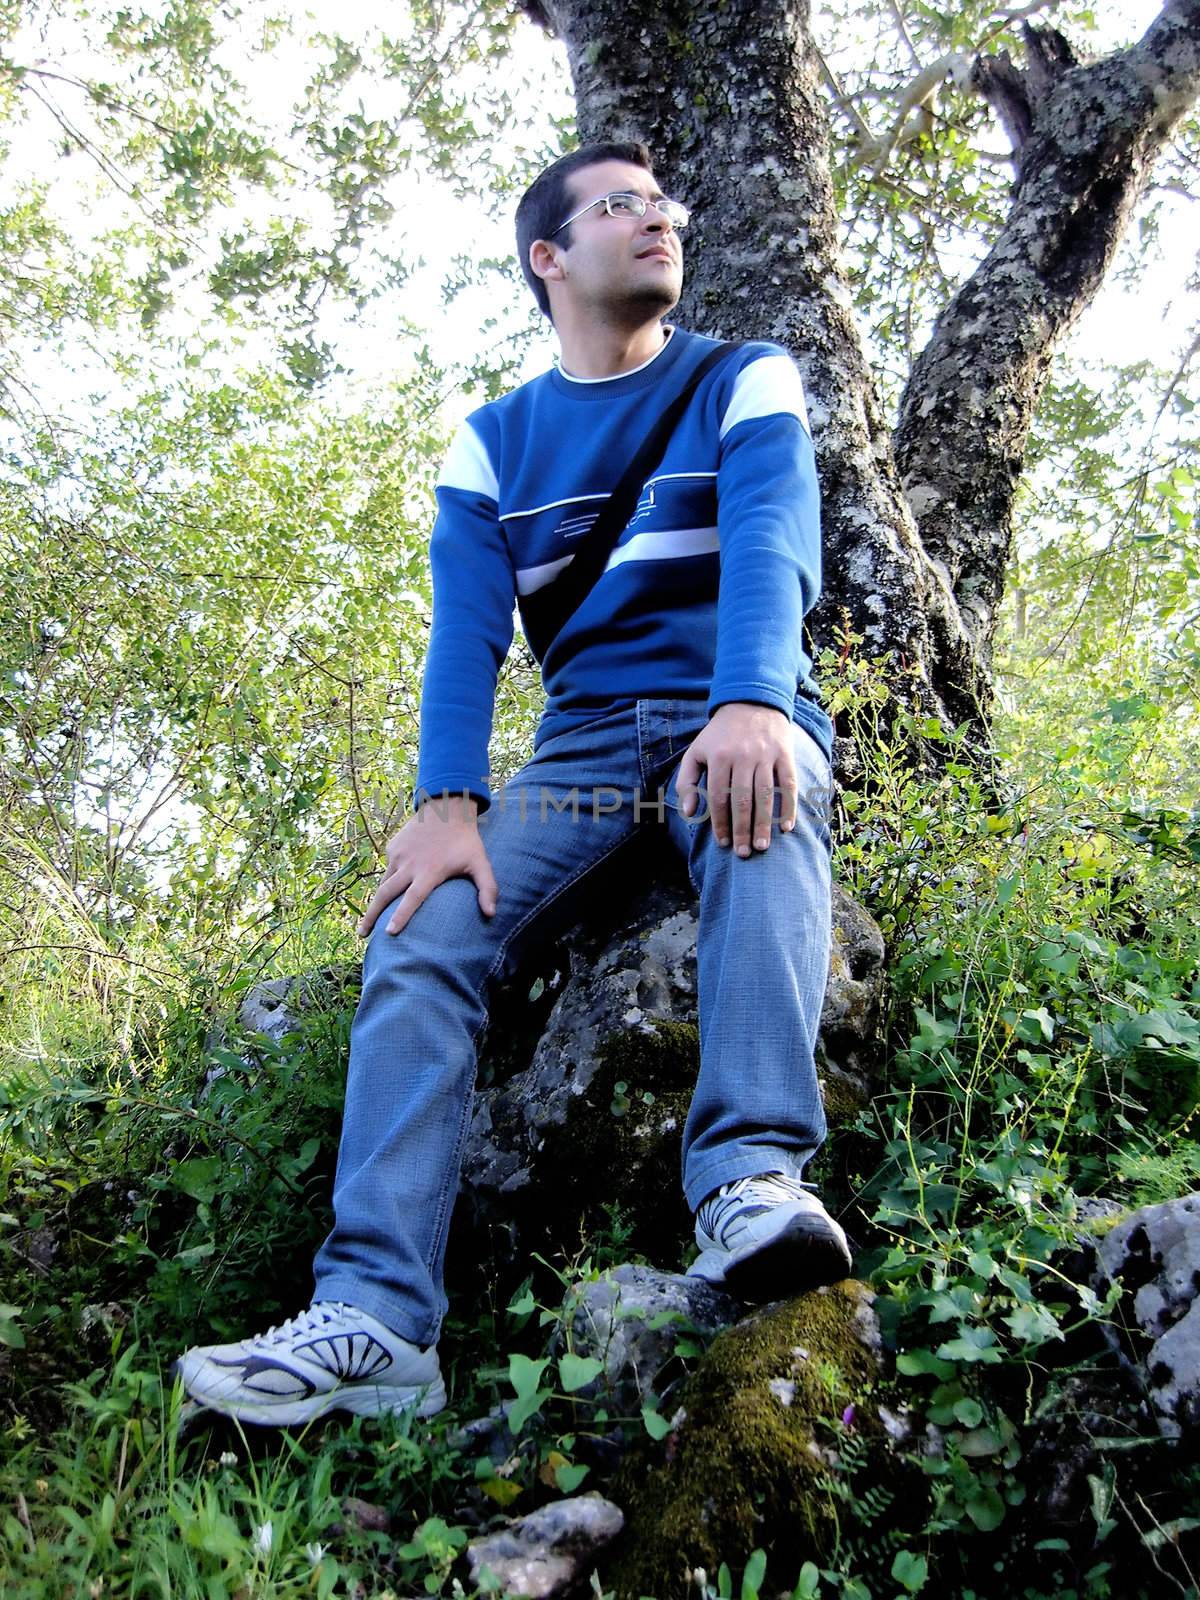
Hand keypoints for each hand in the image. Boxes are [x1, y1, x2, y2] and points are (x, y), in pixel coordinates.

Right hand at [357, 795, 498, 937]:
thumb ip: (488, 888)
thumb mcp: (481, 863)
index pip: (412, 899)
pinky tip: (392, 889)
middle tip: (362, 935)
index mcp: (429, 872)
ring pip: (384, 883)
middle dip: (371, 915)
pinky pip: (389, 868)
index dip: (400, 916)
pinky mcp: (393, 847)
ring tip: (369, 920)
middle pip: (385, 894)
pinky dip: (388, 881)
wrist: (447, 808)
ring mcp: (398, 855)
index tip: (388, 932)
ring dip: (375, 902)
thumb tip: (492, 914)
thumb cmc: (466, 841)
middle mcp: (409, 864)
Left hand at [676, 703, 797, 856]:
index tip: (723, 843)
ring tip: (761, 846)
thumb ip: (687, 781)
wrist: (751, 702)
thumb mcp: (696, 751)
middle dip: (742, 829)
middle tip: (743, 853)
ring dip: (764, 824)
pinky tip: (786, 827)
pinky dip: (789, 806)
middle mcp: (743, 757)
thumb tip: (688, 812)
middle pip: (742, 800)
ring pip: (765, 795)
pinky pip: (788, 783)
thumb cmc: (720, 734)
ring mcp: (765, 755)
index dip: (720, 822)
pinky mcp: (784, 754)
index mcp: (719, 757)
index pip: (718, 797)